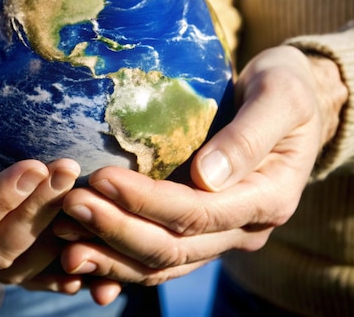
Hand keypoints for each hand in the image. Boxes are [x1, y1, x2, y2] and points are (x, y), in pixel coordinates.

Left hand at [55, 46, 347, 298]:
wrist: (291, 106)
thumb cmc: (285, 89)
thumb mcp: (279, 98)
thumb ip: (249, 136)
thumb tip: (207, 177)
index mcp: (268, 199)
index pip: (198, 214)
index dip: (146, 202)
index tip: (100, 179)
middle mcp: (243, 229)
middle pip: (174, 247)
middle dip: (117, 230)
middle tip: (68, 205)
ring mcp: (221, 236)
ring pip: (162, 263)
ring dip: (111, 254)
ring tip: (63, 237)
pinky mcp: (199, 231)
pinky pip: (158, 259)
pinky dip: (119, 262)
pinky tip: (83, 255)